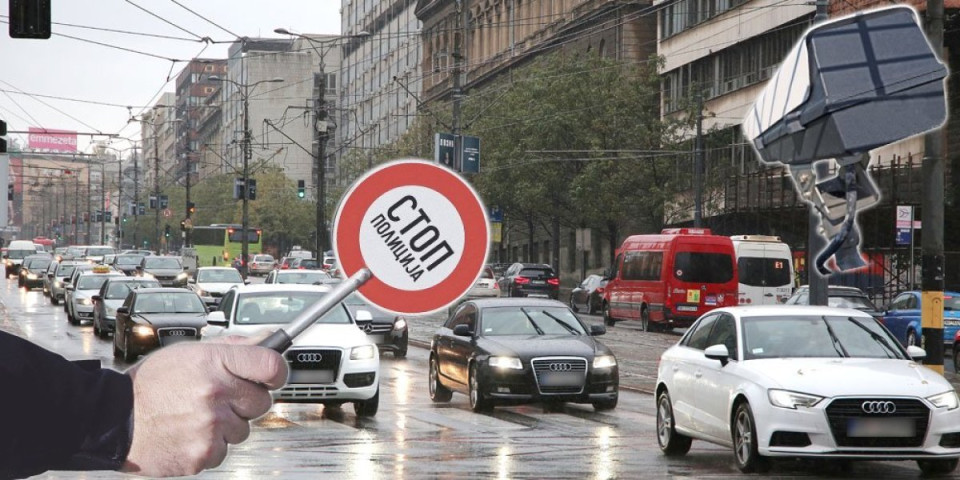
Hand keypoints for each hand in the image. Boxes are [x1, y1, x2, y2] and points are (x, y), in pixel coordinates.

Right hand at [121, 340, 287, 476]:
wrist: (113, 419)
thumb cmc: (150, 384)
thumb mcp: (190, 351)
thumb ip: (232, 347)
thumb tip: (269, 340)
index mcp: (214, 362)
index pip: (271, 366)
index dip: (276, 372)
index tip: (271, 376)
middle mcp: (215, 393)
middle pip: (263, 401)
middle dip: (246, 400)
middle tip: (220, 397)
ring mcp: (210, 426)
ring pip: (244, 429)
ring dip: (228, 424)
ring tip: (197, 415)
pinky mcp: (203, 454)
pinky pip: (225, 450)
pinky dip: (211, 445)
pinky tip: (189, 433)